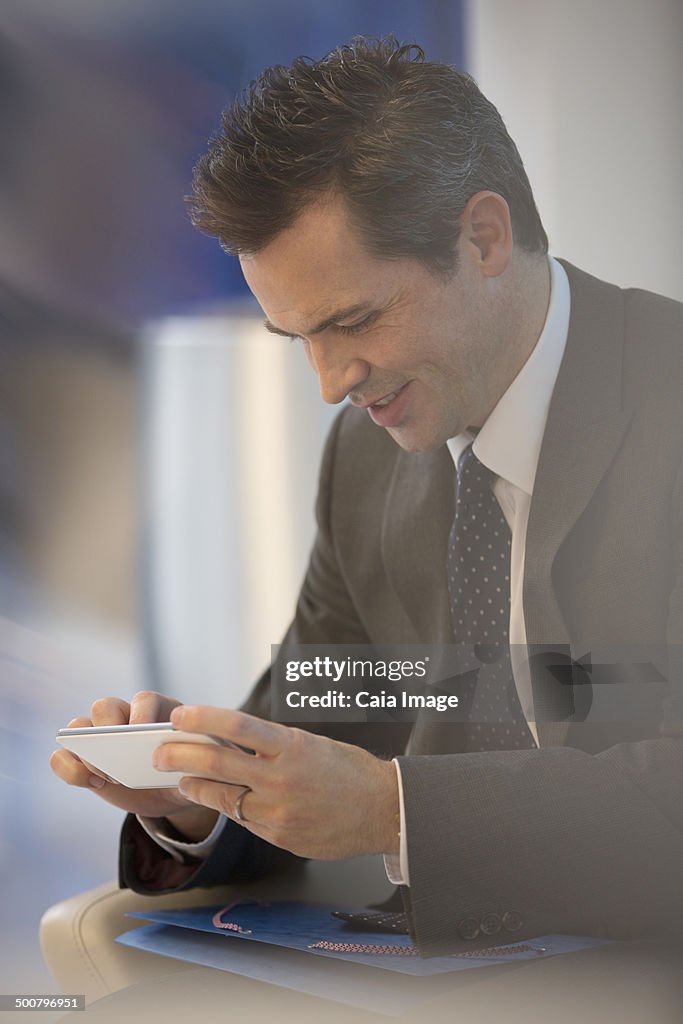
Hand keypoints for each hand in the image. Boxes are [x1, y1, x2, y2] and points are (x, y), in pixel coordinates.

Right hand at [50, 690, 218, 837]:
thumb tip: (184, 761)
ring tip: (103, 776)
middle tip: (116, 754)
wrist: (171, 793)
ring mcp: (100, 736)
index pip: (144, 700)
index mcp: (157, 710)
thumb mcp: (195, 768)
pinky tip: (92, 783)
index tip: (142, 731)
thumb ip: (191, 762)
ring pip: (78, 727)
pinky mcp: (83, 760)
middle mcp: (124, 716)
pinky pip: (62, 757)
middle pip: (104, 706)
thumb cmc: (185, 772)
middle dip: (106, 727)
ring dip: (85, 751)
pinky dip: (70, 768)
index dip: (141, 713)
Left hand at [154, 705, 399, 859]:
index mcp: (292, 746)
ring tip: (179, 777)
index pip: (238, 725)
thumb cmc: (347, 769)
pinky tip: (216, 797)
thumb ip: (270, 745)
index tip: (180, 714)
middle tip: (158, 752)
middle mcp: (282, 778)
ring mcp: (279, 811)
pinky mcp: (279, 836)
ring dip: (193, 785)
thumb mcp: (310, 744)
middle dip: (179, 756)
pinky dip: (225, 805)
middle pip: (216, 763)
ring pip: (220, 797)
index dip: (203, 718)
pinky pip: (241, 819)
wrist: (383, 811)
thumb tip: (225, 739)